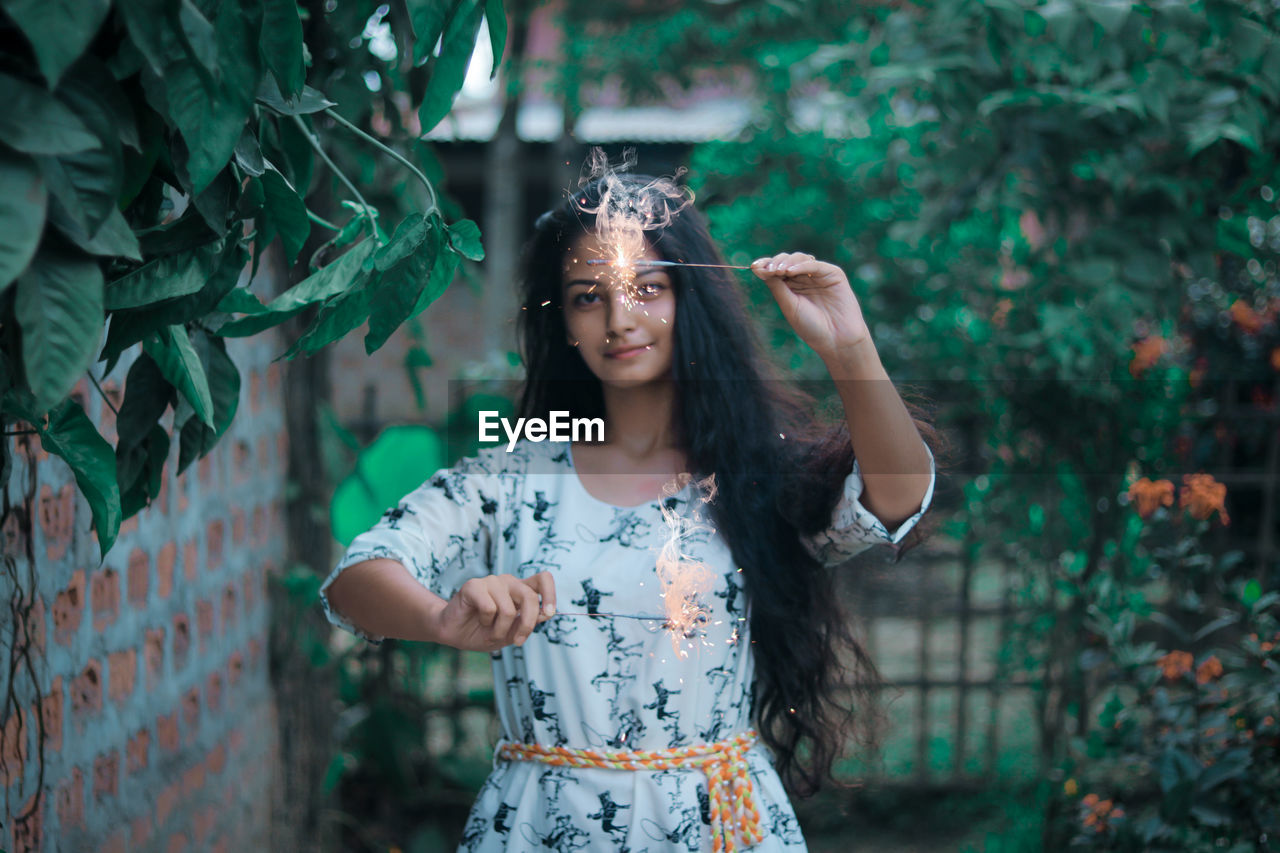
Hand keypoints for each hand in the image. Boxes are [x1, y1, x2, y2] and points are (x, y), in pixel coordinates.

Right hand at [432, 572, 556, 651]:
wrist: (454, 634)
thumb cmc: (483, 632)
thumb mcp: (511, 633)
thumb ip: (529, 622)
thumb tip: (547, 613)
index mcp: (520, 590)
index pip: (543, 579)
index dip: (550, 594)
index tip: (549, 614)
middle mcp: (508, 582)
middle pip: (530, 597)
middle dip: (527, 624)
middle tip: (517, 641)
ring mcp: (491, 581)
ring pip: (509, 609)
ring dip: (500, 630)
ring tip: (491, 632)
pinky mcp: (473, 585)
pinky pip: (489, 608)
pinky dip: (486, 622)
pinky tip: (478, 619)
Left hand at [751, 252, 871, 359]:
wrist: (836, 339)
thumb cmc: (811, 326)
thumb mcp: (788, 305)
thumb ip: (776, 286)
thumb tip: (757, 268)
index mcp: (791, 286)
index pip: (776, 269)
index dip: (766, 265)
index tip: (754, 266)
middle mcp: (804, 278)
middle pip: (786, 261)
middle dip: (775, 263)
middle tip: (768, 270)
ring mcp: (818, 275)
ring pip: (799, 259)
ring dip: (786, 262)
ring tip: (778, 271)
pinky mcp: (833, 274)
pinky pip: (814, 265)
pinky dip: (801, 265)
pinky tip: (789, 271)